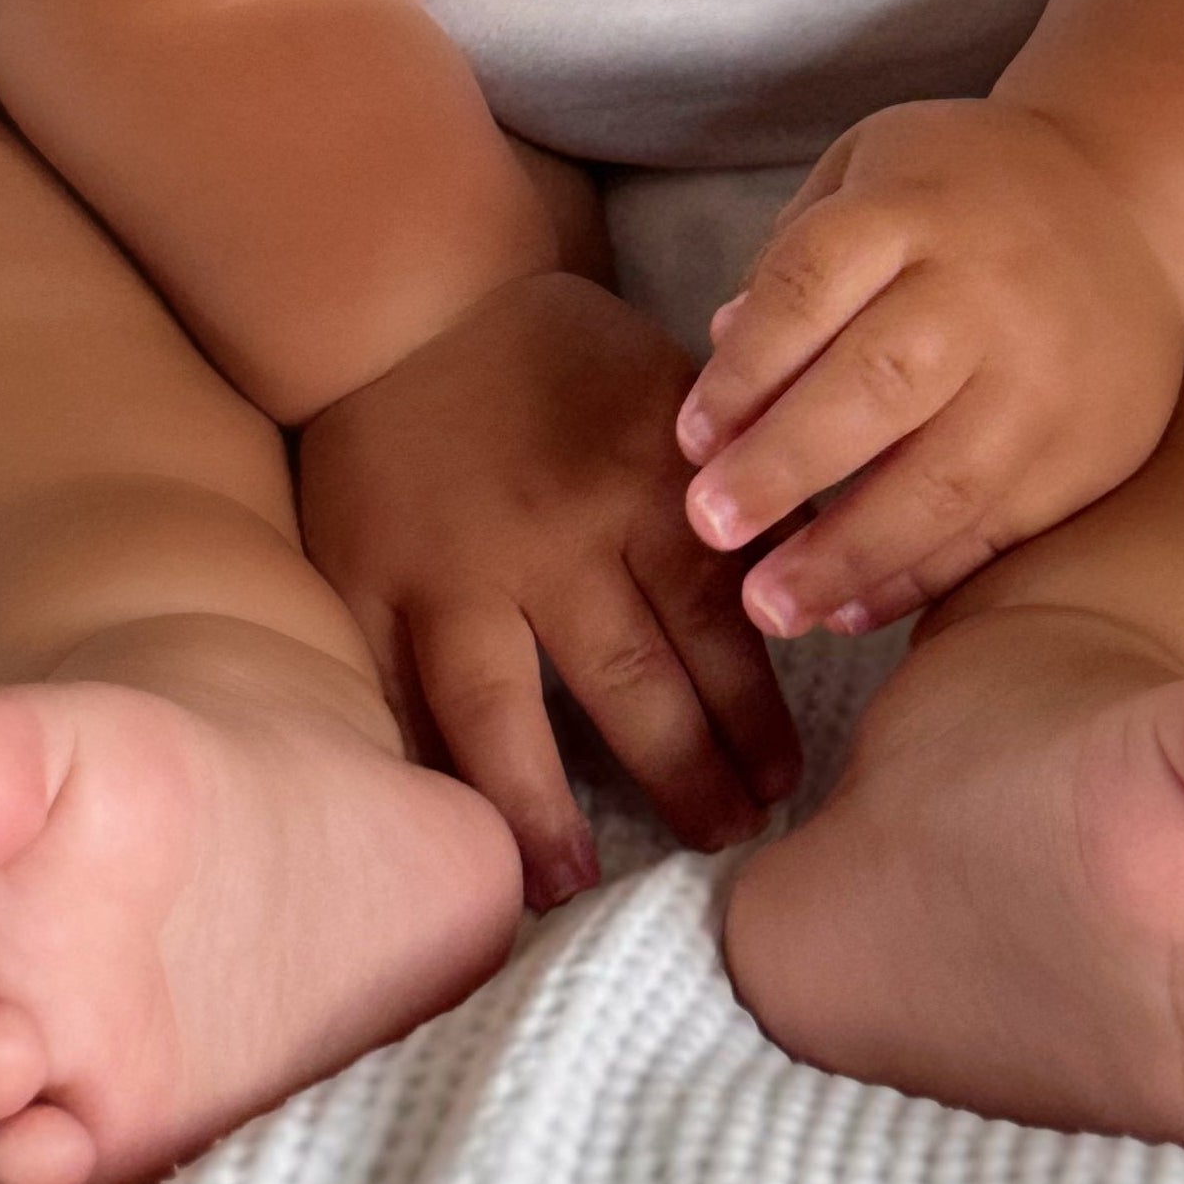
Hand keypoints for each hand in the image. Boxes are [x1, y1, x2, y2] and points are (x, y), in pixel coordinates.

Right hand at [295, 271, 801, 908]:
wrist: (416, 297)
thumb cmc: (564, 357)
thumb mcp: (676, 394)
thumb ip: (733, 493)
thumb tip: (817, 585)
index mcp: (641, 485)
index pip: (718, 625)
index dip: (755, 717)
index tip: (786, 782)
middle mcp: (550, 538)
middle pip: (630, 687)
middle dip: (686, 778)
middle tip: (725, 840)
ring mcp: (448, 570)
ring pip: (501, 716)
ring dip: (542, 814)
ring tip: (574, 886)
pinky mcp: (366, 583)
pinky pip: (394, 697)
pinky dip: (423, 772)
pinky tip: (450, 837)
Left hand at [676, 100, 1183, 637]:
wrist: (1131, 205)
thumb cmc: (962, 193)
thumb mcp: (868, 173)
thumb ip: (794, 262)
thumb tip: (722, 349)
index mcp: (917, 207)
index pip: (814, 283)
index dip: (746, 368)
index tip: (689, 440)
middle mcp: (988, 288)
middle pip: (879, 383)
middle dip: (785, 464)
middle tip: (710, 528)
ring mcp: (1048, 374)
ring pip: (944, 476)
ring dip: (848, 551)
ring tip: (770, 605)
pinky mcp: (1093, 446)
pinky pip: (998, 526)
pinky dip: (922, 575)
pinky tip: (852, 609)